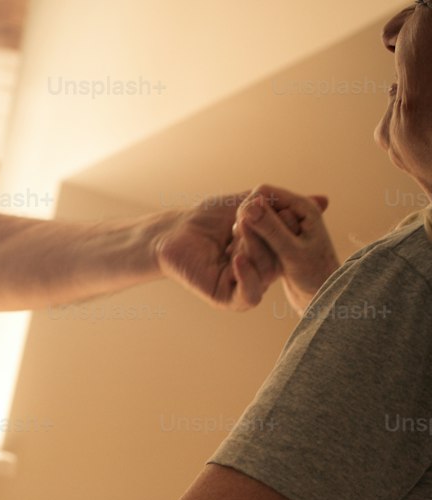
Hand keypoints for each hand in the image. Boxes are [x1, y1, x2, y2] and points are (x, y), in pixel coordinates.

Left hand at [155, 186, 329, 310]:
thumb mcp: (249, 204)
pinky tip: (237, 257)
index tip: (282, 206)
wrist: (175, 231)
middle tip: (254, 213)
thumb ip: (283, 204)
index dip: (290, 224)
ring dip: (256, 248)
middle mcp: (262, 273)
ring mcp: (245, 286)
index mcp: (271, 253)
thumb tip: (324, 200)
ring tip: (237, 230)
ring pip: (267, 273)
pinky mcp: (227, 299)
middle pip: (282, 258)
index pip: (293, 244)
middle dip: (272, 233)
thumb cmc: (208, 218)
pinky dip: (248, 277)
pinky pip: (248, 296)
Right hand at [231, 187, 339, 314]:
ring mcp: (288, 224)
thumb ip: (271, 229)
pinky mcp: (281, 236)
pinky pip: (259, 229)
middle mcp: (296, 211)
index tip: (238, 227)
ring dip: (247, 229)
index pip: (265, 192)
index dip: (248, 206)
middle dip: (247, 218)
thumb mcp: (291, 252)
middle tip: (238, 239)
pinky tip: (243, 252)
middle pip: (260, 202)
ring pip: (258, 216)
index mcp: (303, 207)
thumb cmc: (314, 275)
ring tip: (241, 247)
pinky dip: (250, 238)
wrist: (323, 295)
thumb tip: (249, 207)